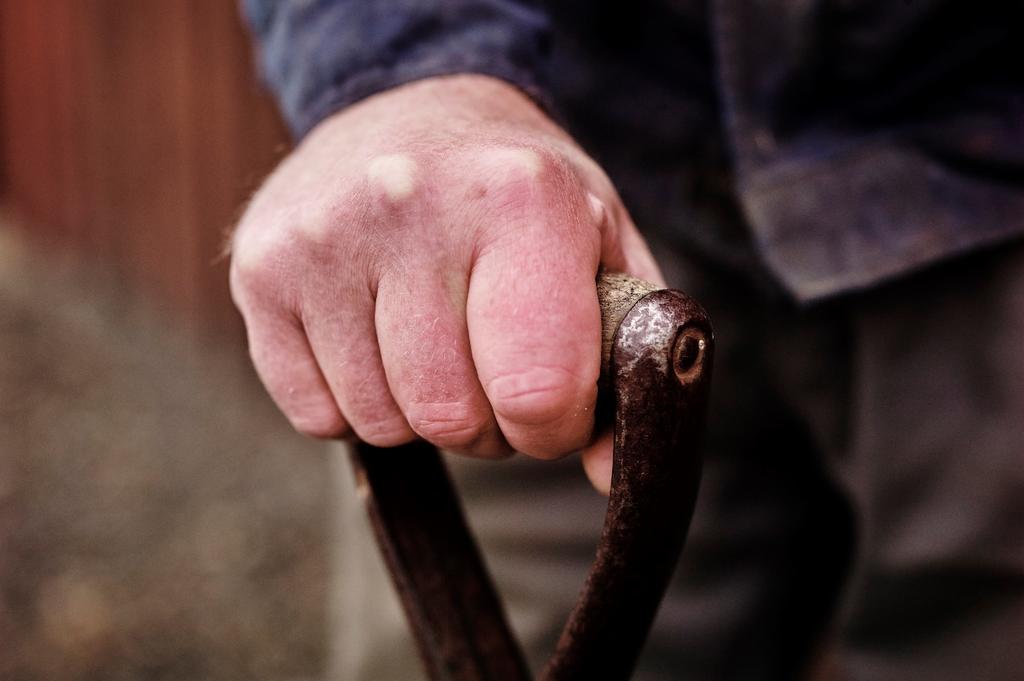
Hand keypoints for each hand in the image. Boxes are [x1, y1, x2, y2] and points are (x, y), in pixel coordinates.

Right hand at [230, 75, 662, 492]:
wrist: (411, 105)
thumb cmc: (518, 192)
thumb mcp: (601, 245)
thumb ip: (625, 360)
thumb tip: (612, 477)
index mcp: (520, 198)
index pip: (537, 389)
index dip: (554, 426)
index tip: (554, 405)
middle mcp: (408, 204)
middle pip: (450, 416)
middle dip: (485, 422)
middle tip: (492, 366)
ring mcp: (321, 238)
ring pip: (380, 422)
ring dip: (419, 411)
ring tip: (436, 341)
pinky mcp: (260, 270)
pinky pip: (315, 415)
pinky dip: (354, 403)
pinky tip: (374, 337)